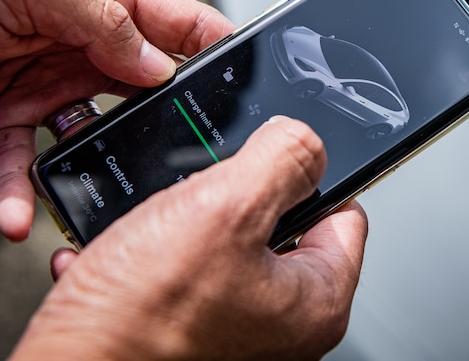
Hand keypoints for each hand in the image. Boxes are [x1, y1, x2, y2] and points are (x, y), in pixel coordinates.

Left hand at [0, 0, 233, 239]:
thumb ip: (101, 18)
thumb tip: (160, 63)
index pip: (174, 20)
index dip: (213, 46)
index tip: (247, 77)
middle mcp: (79, 44)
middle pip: (146, 86)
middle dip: (169, 118)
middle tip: (188, 151)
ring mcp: (46, 88)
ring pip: (96, 136)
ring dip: (101, 165)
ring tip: (108, 192)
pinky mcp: (6, 125)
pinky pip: (28, 167)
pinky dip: (26, 194)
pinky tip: (22, 215)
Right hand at [10, 117, 367, 360]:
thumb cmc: (141, 321)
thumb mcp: (225, 208)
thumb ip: (281, 160)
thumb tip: (304, 138)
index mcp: (315, 302)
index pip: (345, 212)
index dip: (310, 174)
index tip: (276, 157)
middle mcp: (281, 323)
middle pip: (280, 223)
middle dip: (233, 196)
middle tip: (201, 195)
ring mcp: (232, 327)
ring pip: (221, 242)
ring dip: (181, 222)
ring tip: (154, 226)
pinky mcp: (185, 330)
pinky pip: (176, 271)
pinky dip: (147, 256)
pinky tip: (123, 257)